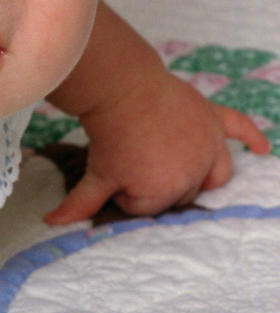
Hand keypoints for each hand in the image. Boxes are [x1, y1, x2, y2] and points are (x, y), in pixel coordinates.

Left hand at [43, 69, 270, 224]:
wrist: (120, 89)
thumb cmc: (108, 135)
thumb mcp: (96, 174)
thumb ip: (81, 204)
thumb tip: (52, 223)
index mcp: (168, 190)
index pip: (151, 207)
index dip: (128, 194)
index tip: (115, 175)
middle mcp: (196, 171)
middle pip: (182, 192)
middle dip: (157, 183)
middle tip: (133, 160)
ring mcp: (209, 144)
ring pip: (214, 174)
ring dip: (197, 176)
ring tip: (177, 168)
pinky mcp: (213, 118)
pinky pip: (240, 129)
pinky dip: (252, 137)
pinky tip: (262, 148)